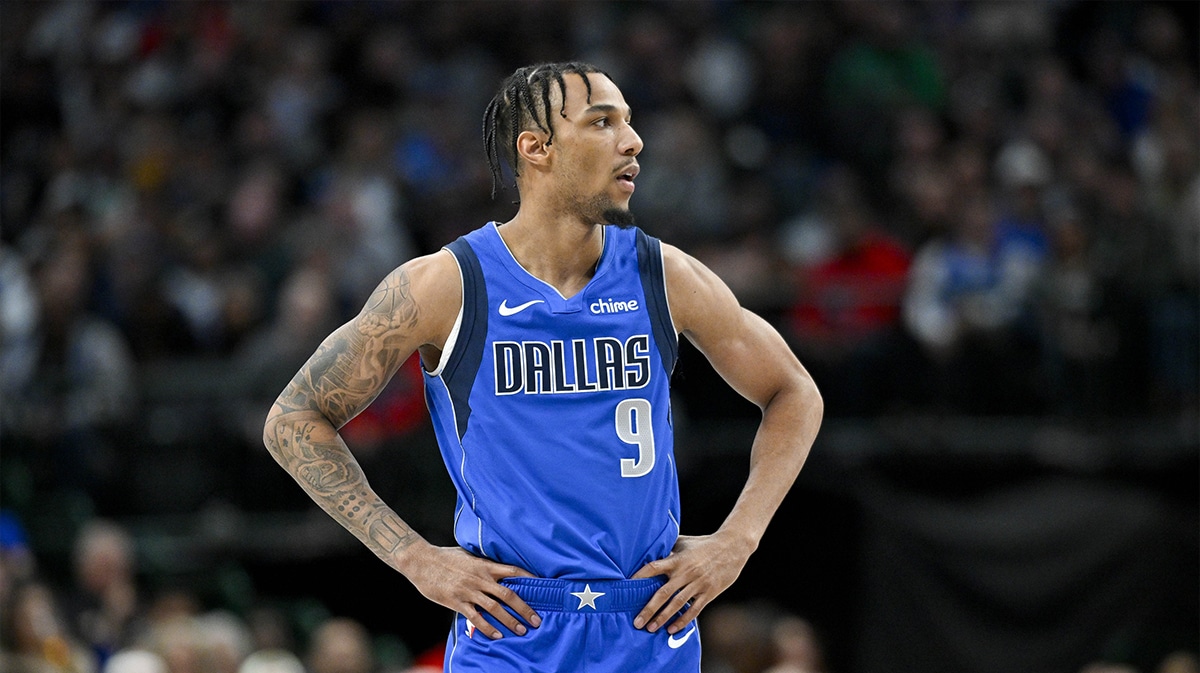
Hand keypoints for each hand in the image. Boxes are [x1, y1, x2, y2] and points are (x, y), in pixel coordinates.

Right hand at [401, 544, 540, 638]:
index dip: (530, 579)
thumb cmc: (445, 557)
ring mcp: (469, 591)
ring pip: (495, 608)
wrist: (421, 561)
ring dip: (510, 621)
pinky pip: (476, 618)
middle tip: (536, 620)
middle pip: (508, 594)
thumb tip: (498, 568)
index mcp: (485, 565)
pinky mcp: (457, 602)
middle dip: (524, 608)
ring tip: (521, 631)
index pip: (513, 571)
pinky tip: (497, 636)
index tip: (544, 587)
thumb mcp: (468, 555)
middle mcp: (480, 578)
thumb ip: (484, 563)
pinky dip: (488, 628)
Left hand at [629, 532, 751, 633]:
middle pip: (663, 593)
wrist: (732, 547)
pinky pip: (694, 610)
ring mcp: (698, 584)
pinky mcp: (708, 593)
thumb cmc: (704, 544)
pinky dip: (682, 621)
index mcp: (677, 559)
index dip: (639, 577)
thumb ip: (667, 549)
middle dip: (649, 609)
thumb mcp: (684, 542)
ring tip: (651, 628)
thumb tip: (648, 552)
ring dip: (663, 618)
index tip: (626, 588)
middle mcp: (685, 573)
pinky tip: (672, 629)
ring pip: (677, 604)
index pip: (653, 568)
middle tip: (637, 622)